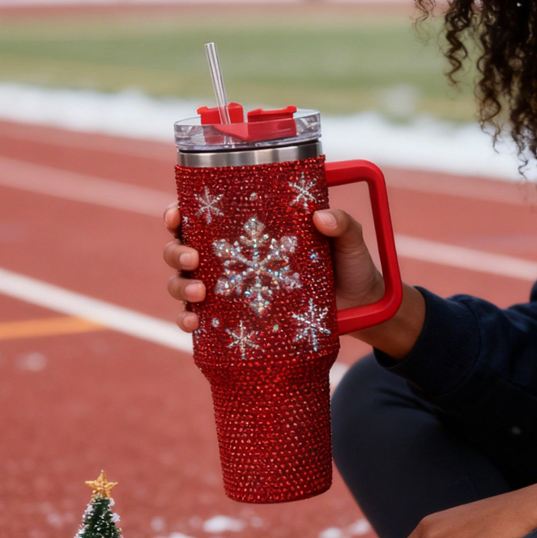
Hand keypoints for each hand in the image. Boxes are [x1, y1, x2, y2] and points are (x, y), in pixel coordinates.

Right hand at [162, 202, 398, 335]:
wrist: (359, 308)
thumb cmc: (348, 266)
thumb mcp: (348, 240)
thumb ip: (341, 224)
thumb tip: (321, 217)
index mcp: (247, 231)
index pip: (202, 217)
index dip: (179, 213)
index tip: (177, 214)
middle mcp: (230, 258)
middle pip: (182, 249)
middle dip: (177, 251)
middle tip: (194, 258)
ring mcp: (229, 289)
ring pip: (182, 282)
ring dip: (180, 286)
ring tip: (199, 294)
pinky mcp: (235, 318)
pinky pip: (198, 319)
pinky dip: (187, 320)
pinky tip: (193, 324)